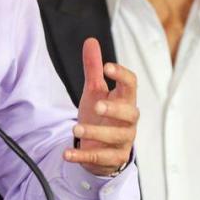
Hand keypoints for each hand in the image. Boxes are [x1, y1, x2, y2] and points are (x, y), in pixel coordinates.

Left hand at [64, 37, 137, 175]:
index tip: (107, 67)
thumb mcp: (95, 91)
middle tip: (96, 104)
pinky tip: (67, 153)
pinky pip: (100, 158)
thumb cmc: (101, 115)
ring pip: (115, 137)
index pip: (132, 85)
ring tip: (75, 129)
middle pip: (130, 113)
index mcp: (125, 100)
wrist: (101, 146)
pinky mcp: (113, 158)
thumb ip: (93, 68)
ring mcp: (122, 141)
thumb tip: (91, 41)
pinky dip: (83, 157)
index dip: (122, 75)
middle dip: (114, 109)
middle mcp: (127, 121)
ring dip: (95, 133)